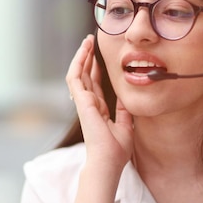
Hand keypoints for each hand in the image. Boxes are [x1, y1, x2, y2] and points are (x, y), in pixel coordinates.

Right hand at [66, 35, 133, 171]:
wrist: (108, 161)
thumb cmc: (116, 150)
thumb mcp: (126, 126)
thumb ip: (124, 111)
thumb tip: (127, 98)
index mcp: (98, 110)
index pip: (95, 85)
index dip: (96, 69)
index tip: (100, 57)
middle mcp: (89, 104)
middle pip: (85, 75)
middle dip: (88, 57)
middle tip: (91, 41)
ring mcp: (83, 102)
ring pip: (78, 73)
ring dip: (82, 56)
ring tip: (87, 41)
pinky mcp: (81, 102)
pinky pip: (75, 77)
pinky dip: (78, 63)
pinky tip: (84, 51)